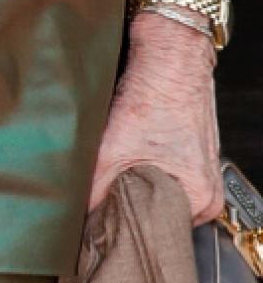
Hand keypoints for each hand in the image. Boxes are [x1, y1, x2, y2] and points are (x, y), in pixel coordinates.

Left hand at [88, 13, 223, 220]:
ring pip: (153, 188)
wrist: (170, 49)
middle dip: (127, 207)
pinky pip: (154, 168)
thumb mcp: (118, 145)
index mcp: (201, 200)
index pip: (160, 233)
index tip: (101, 227)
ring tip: (108, 173)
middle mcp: (204, 189)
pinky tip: (118, 154)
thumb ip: (96, 184)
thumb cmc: (160, 93)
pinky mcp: (181, 146)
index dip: (128, 230)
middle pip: (157, 212)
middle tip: (97, 201)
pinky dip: (135, 164)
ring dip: (129, 183)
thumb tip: (77, 213)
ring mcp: (194, 167)